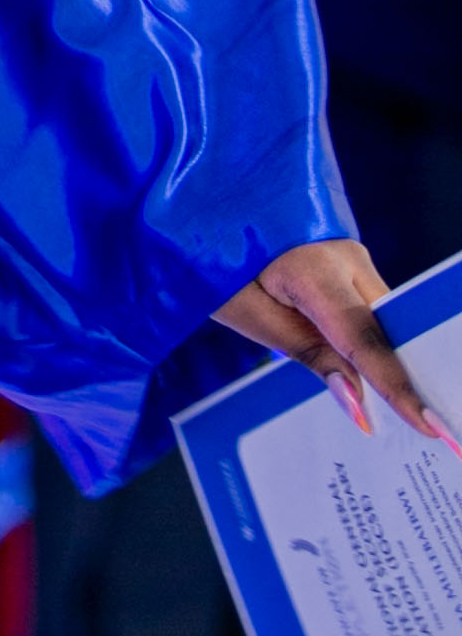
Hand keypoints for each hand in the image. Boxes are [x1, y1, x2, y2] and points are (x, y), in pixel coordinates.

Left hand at [216, 238, 457, 447]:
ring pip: (383, 318)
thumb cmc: (216, 261)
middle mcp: (345, 255)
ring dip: (386, 359)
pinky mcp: (349, 258)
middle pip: (385, 328)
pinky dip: (372, 339)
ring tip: (408, 413)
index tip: (429, 427)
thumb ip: (306, 353)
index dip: (396, 386)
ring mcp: (351, 253)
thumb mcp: (248, 314)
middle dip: (402, 378)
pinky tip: (374, 375)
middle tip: (427, 432)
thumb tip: (358, 402)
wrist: (206, 204)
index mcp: (312, 267)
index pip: (364, 339)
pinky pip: (370, 306)